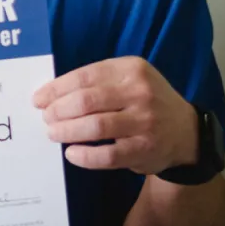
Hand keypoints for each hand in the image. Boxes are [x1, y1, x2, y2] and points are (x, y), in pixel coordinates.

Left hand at [33, 57, 198, 173]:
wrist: (186, 131)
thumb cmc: (147, 100)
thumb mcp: (130, 78)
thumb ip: (100, 81)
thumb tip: (54, 93)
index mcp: (132, 69)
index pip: (86, 76)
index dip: (57, 88)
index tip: (39, 98)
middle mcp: (140, 92)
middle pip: (87, 101)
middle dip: (59, 110)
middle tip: (46, 117)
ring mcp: (144, 122)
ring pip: (95, 127)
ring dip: (67, 131)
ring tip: (53, 133)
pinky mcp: (144, 149)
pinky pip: (107, 155)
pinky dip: (84, 156)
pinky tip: (72, 153)